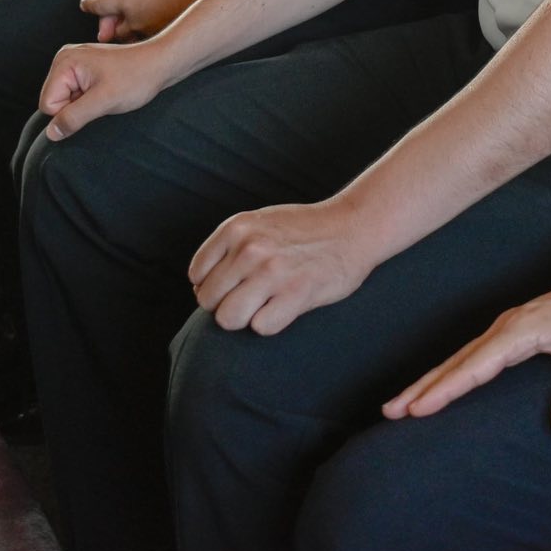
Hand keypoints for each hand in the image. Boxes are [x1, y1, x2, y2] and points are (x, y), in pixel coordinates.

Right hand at [39, 38, 176, 138]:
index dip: (70, 111)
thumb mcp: (103, 102)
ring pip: (66, 99)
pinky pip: (76, 93)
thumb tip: (51, 133)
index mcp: (65, 62)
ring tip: (106, 93)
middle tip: (102, 97)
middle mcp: (65, 58)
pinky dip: (90, 98)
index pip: (48, 103)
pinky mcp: (84, 69)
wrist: (160, 64)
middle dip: (77, 106)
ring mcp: (75, 62)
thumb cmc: (136, 77)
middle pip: (55, 100)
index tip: (94, 101)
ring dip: (85, 103)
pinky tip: (106, 90)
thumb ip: (74, 118)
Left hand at [187, 199, 372, 334]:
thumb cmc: (305, 230)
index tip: (235, 284)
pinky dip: (271, 323)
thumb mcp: (260, 223)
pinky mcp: (297, 293)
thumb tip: (199, 287)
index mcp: (238, 228)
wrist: (354, 226)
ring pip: (228, 318)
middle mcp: (251, 248)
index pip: (196, 275)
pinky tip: (285, 308)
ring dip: (245, 318)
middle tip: (253, 297)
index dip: (213, 285)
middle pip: (208, 300)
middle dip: (226, 304)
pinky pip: (261, 327)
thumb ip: (228, 248)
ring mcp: (273, 272)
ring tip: (264, 305)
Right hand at [385, 270, 550, 435]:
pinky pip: (475, 353)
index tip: (417, 410)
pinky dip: (452, 370)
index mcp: (524, 329)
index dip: (446, 389)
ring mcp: (511, 325)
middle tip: (389, 412)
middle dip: (423, 385)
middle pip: (457, 359)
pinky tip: (443, 384)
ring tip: (402, 404)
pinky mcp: (516, 330)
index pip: (477, 364)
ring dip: (432, 378)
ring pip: (462, 355)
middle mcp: (510, 324)